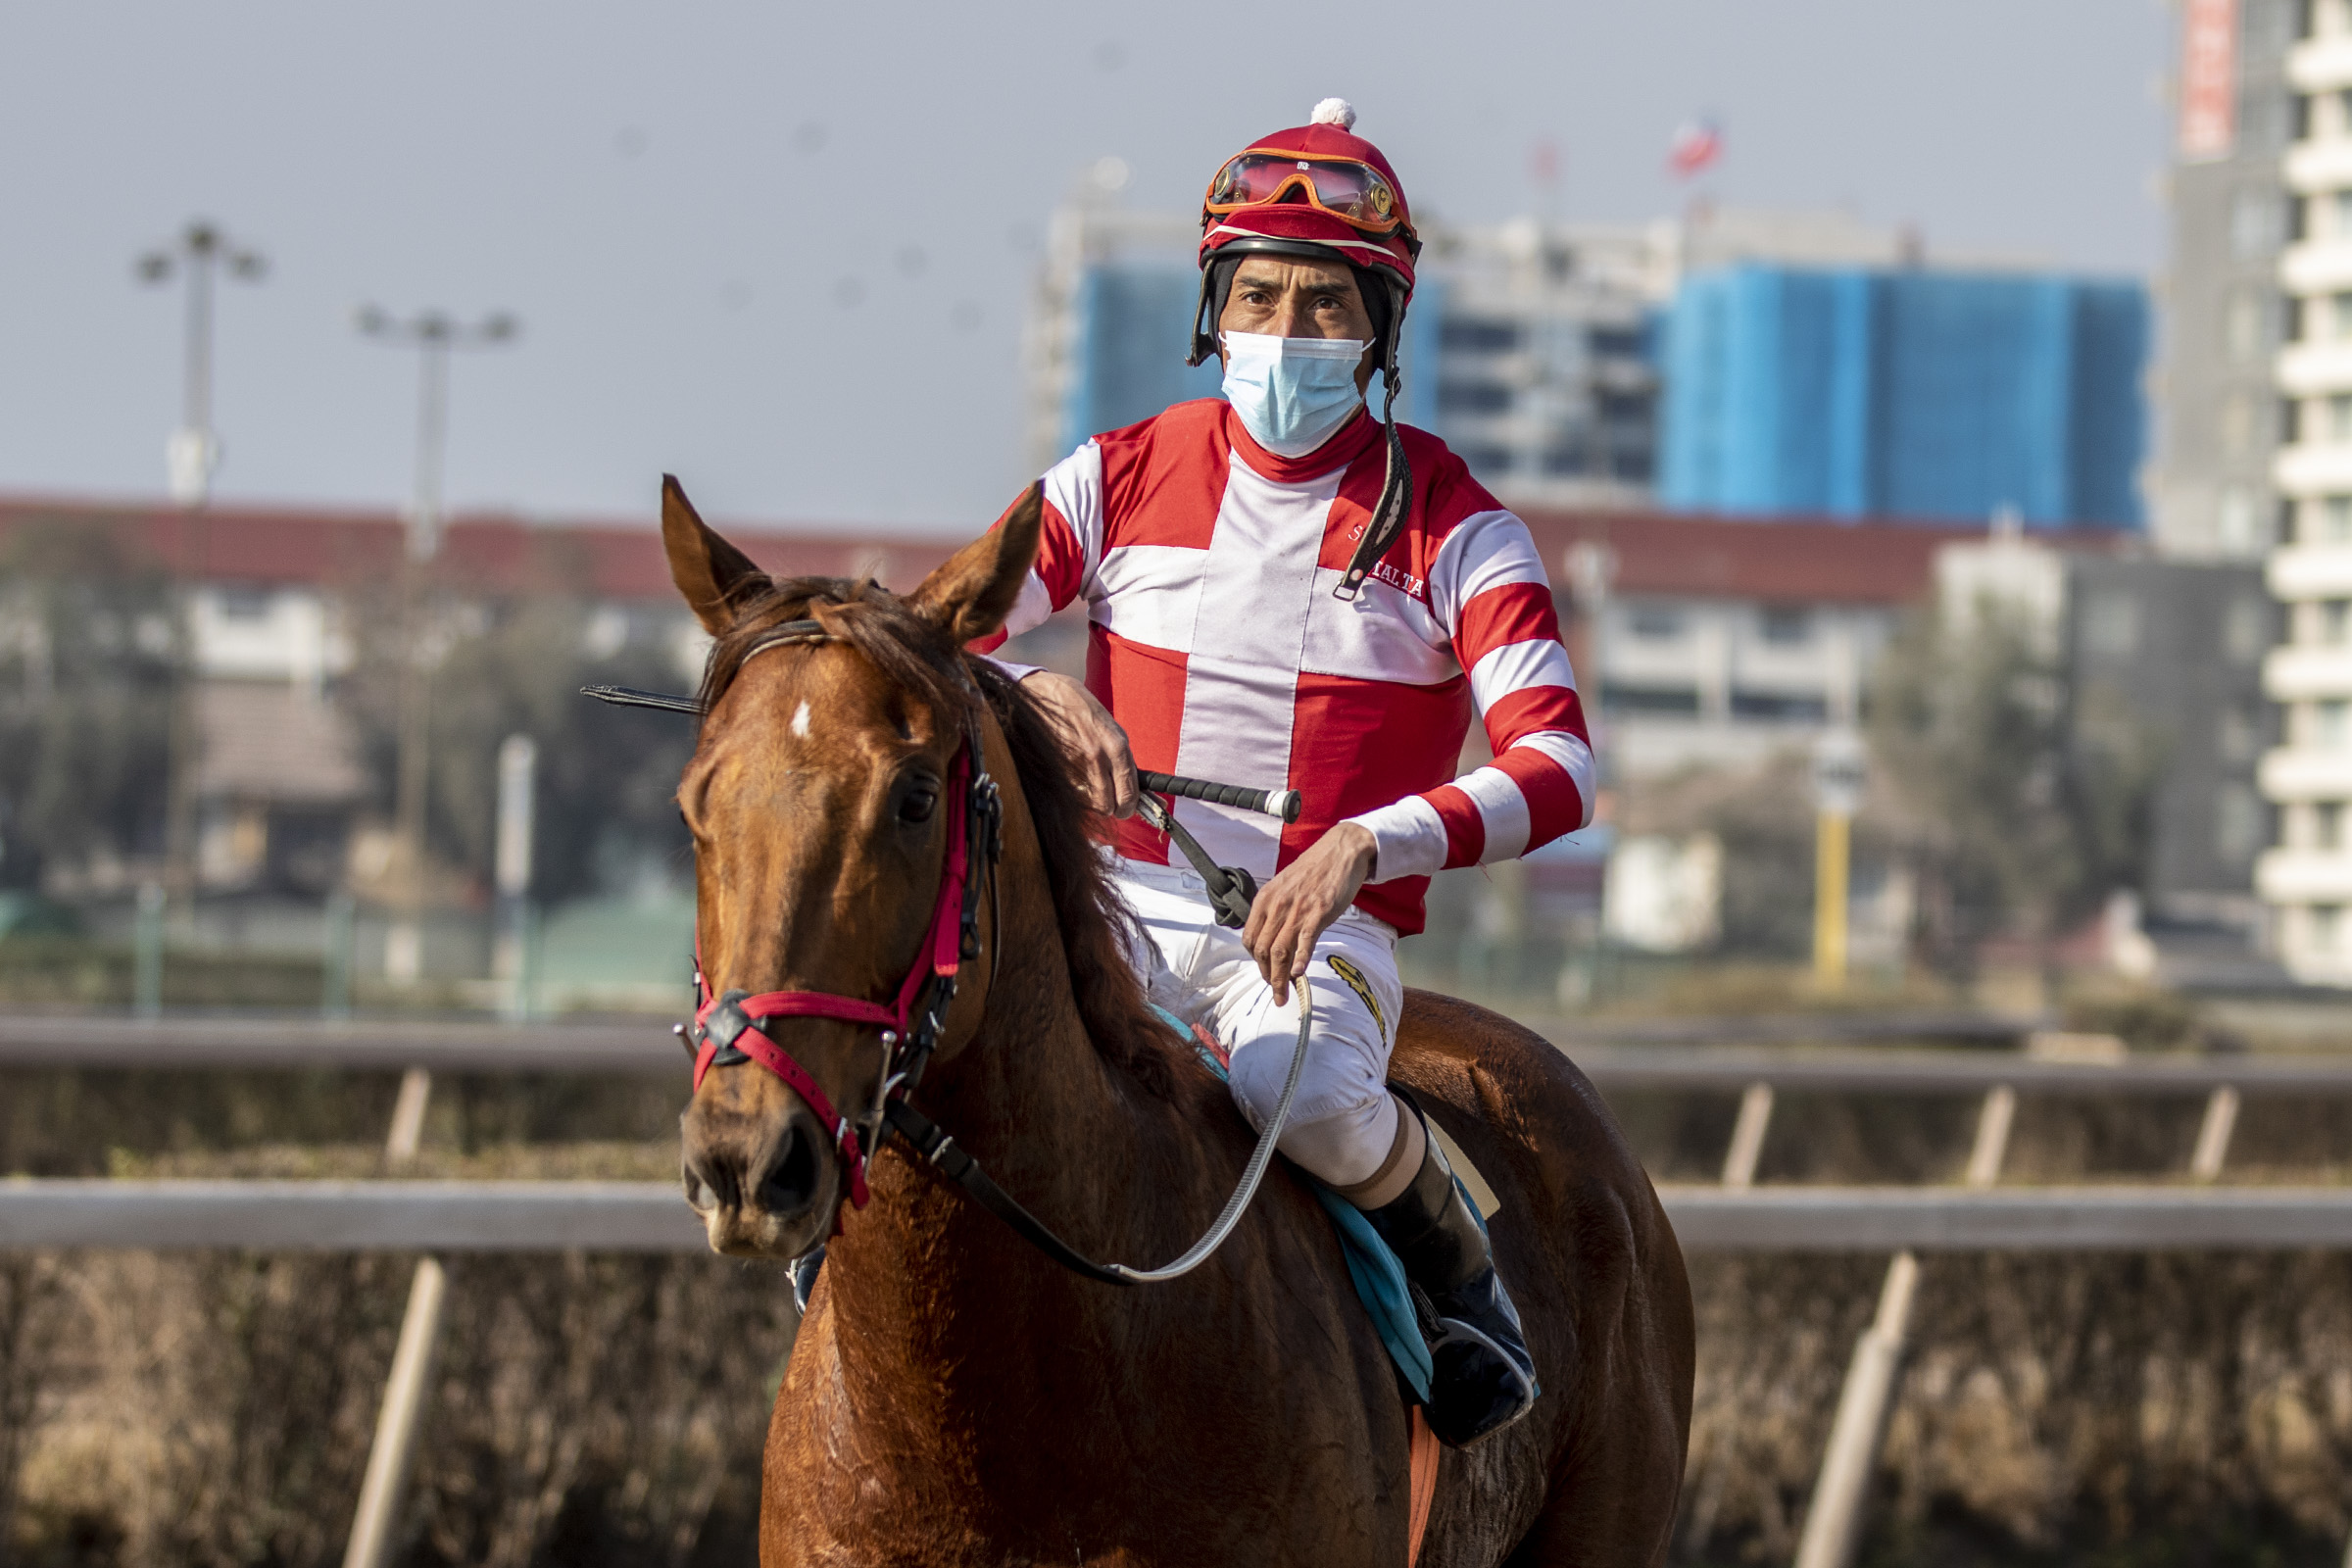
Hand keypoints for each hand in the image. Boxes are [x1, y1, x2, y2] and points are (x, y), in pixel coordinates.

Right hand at [1021, 671, 1137, 817]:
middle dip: (1110, 809)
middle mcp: (1099, 757)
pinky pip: (1072, 791)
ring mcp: (1076, 764)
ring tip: (1090, 784)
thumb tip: (1133, 784)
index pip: (1129, 792)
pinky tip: (1074, 773)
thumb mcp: (1111, 728)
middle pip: (1108, 806)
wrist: (1048, 694)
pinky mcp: (1057, 768)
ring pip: (1090, 803)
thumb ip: (1121, 756)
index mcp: (1117, 746)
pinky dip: (1075, 790)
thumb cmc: (1081, 708)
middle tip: (1109, 804)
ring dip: (1092, 800)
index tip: (1127, 809)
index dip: (1129, 807)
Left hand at [1243, 823, 1375, 1004]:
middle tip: (1276, 993)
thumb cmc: (1314, 870)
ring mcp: (1297, 909)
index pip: (1250, 939)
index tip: (1265, 974)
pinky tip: (1299, 973)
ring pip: (1280, 950)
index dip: (1255, 962)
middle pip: (1263, 950)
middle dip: (1267, 977)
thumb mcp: (1285, 887)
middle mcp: (1277, 905)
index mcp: (1265, 899)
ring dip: (1279, 978)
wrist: (1341, 851)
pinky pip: (1305, 939)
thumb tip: (1273, 936)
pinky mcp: (1319, 911)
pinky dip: (1301, 959)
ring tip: (1284, 995)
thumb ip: (1276, 909)